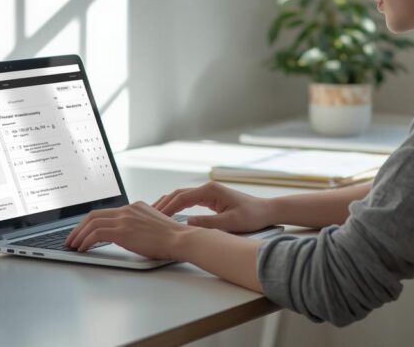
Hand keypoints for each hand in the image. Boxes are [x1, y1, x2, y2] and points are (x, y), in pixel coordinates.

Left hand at [63, 201, 192, 259]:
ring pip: (91, 222)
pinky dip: (85, 240)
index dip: (90, 222)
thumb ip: (138, 226)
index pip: (105, 212)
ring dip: (79, 235)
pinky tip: (82, 248)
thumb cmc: (171, 238)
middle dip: (79, 227)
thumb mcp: (152, 226)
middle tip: (72, 238)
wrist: (180, 239)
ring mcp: (125, 218)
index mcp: (134, 207)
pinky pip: (96, 233)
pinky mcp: (123, 230)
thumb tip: (126, 236)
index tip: (83, 231)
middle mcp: (128, 209)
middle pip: (94, 214)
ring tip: (73, 245)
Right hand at [152, 181, 273, 232]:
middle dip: (162, 205)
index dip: (167, 208)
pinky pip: (188, 201)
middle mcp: (207, 188)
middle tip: (148, 217)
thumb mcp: (230, 223)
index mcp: (210, 190)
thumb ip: (208, 224)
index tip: (155, 218)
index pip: (181, 198)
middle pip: (177, 194)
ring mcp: (208, 192)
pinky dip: (176, 206)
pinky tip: (169, 215)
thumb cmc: (252, 216)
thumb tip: (187, 224)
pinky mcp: (210, 198)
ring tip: (153, 216)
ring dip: (168, 204)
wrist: (266, 211)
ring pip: (181, 196)